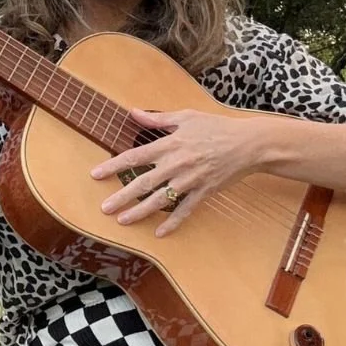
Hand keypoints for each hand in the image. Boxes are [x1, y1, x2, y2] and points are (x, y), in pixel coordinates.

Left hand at [91, 107, 261, 235]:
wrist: (249, 144)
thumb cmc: (216, 127)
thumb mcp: (186, 116)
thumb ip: (157, 118)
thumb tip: (132, 112)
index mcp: (170, 144)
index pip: (135, 156)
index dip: (114, 166)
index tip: (96, 174)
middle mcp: (177, 164)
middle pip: (143, 182)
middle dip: (121, 196)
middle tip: (104, 208)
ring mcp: (190, 180)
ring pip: (160, 199)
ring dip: (140, 211)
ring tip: (123, 221)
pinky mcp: (204, 192)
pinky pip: (185, 210)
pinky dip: (173, 222)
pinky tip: (159, 233)